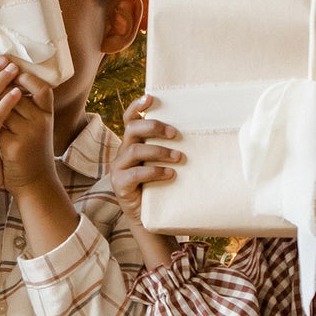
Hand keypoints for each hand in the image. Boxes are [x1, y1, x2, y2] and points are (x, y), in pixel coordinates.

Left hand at [0, 66, 57, 195]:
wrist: (34, 184)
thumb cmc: (31, 151)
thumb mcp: (34, 126)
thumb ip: (24, 106)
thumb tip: (2, 79)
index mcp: (47, 113)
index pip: (40, 86)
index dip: (23, 76)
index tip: (5, 68)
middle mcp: (41, 121)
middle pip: (15, 92)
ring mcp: (28, 134)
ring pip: (2, 106)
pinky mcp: (14, 147)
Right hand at [111, 94, 182, 226]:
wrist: (148, 218)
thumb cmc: (160, 187)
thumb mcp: (163, 164)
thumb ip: (169, 148)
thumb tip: (198, 132)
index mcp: (132, 144)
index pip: (130, 119)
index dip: (137, 106)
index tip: (150, 97)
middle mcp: (122, 153)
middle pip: (132, 129)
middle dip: (154, 127)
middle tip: (176, 134)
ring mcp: (118, 168)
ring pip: (135, 150)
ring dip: (159, 151)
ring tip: (178, 158)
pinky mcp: (119, 185)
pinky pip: (135, 173)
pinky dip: (154, 171)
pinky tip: (170, 174)